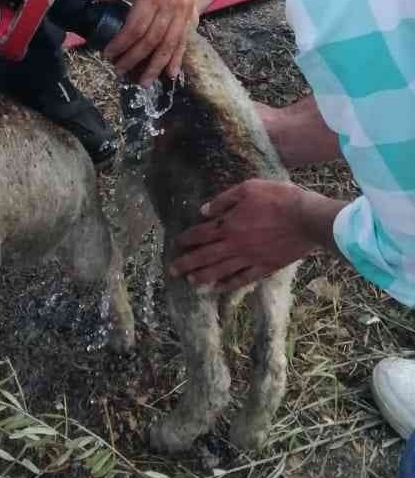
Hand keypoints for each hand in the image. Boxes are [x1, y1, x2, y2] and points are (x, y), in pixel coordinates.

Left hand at [95, 0, 196, 82]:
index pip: (137, 27)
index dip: (123, 44)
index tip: (109, 54)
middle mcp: (172, 4)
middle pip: (153, 40)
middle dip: (135, 59)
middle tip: (120, 71)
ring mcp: (183, 10)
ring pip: (170, 44)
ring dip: (156, 66)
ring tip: (143, 82)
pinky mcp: (190, 11)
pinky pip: (185, 39)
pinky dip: (178, 58)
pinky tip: (171, 74)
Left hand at [168, 179, 327, 293]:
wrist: (306, 219)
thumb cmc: (279, 198)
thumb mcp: (248, 189)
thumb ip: (224, 200)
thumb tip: (203, 211)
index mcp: (229, 224)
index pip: (201, 234)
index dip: (186, 239)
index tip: (176, 244)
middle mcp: (235, 244)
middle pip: (205, 256)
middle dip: (186, 263)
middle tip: (171, 271)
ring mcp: (249, 258)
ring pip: (220, 271)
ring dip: (202, 277)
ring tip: (190, 282)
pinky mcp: (264, 267)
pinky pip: (241, 279)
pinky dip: (227, 285)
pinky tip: (218, 288)